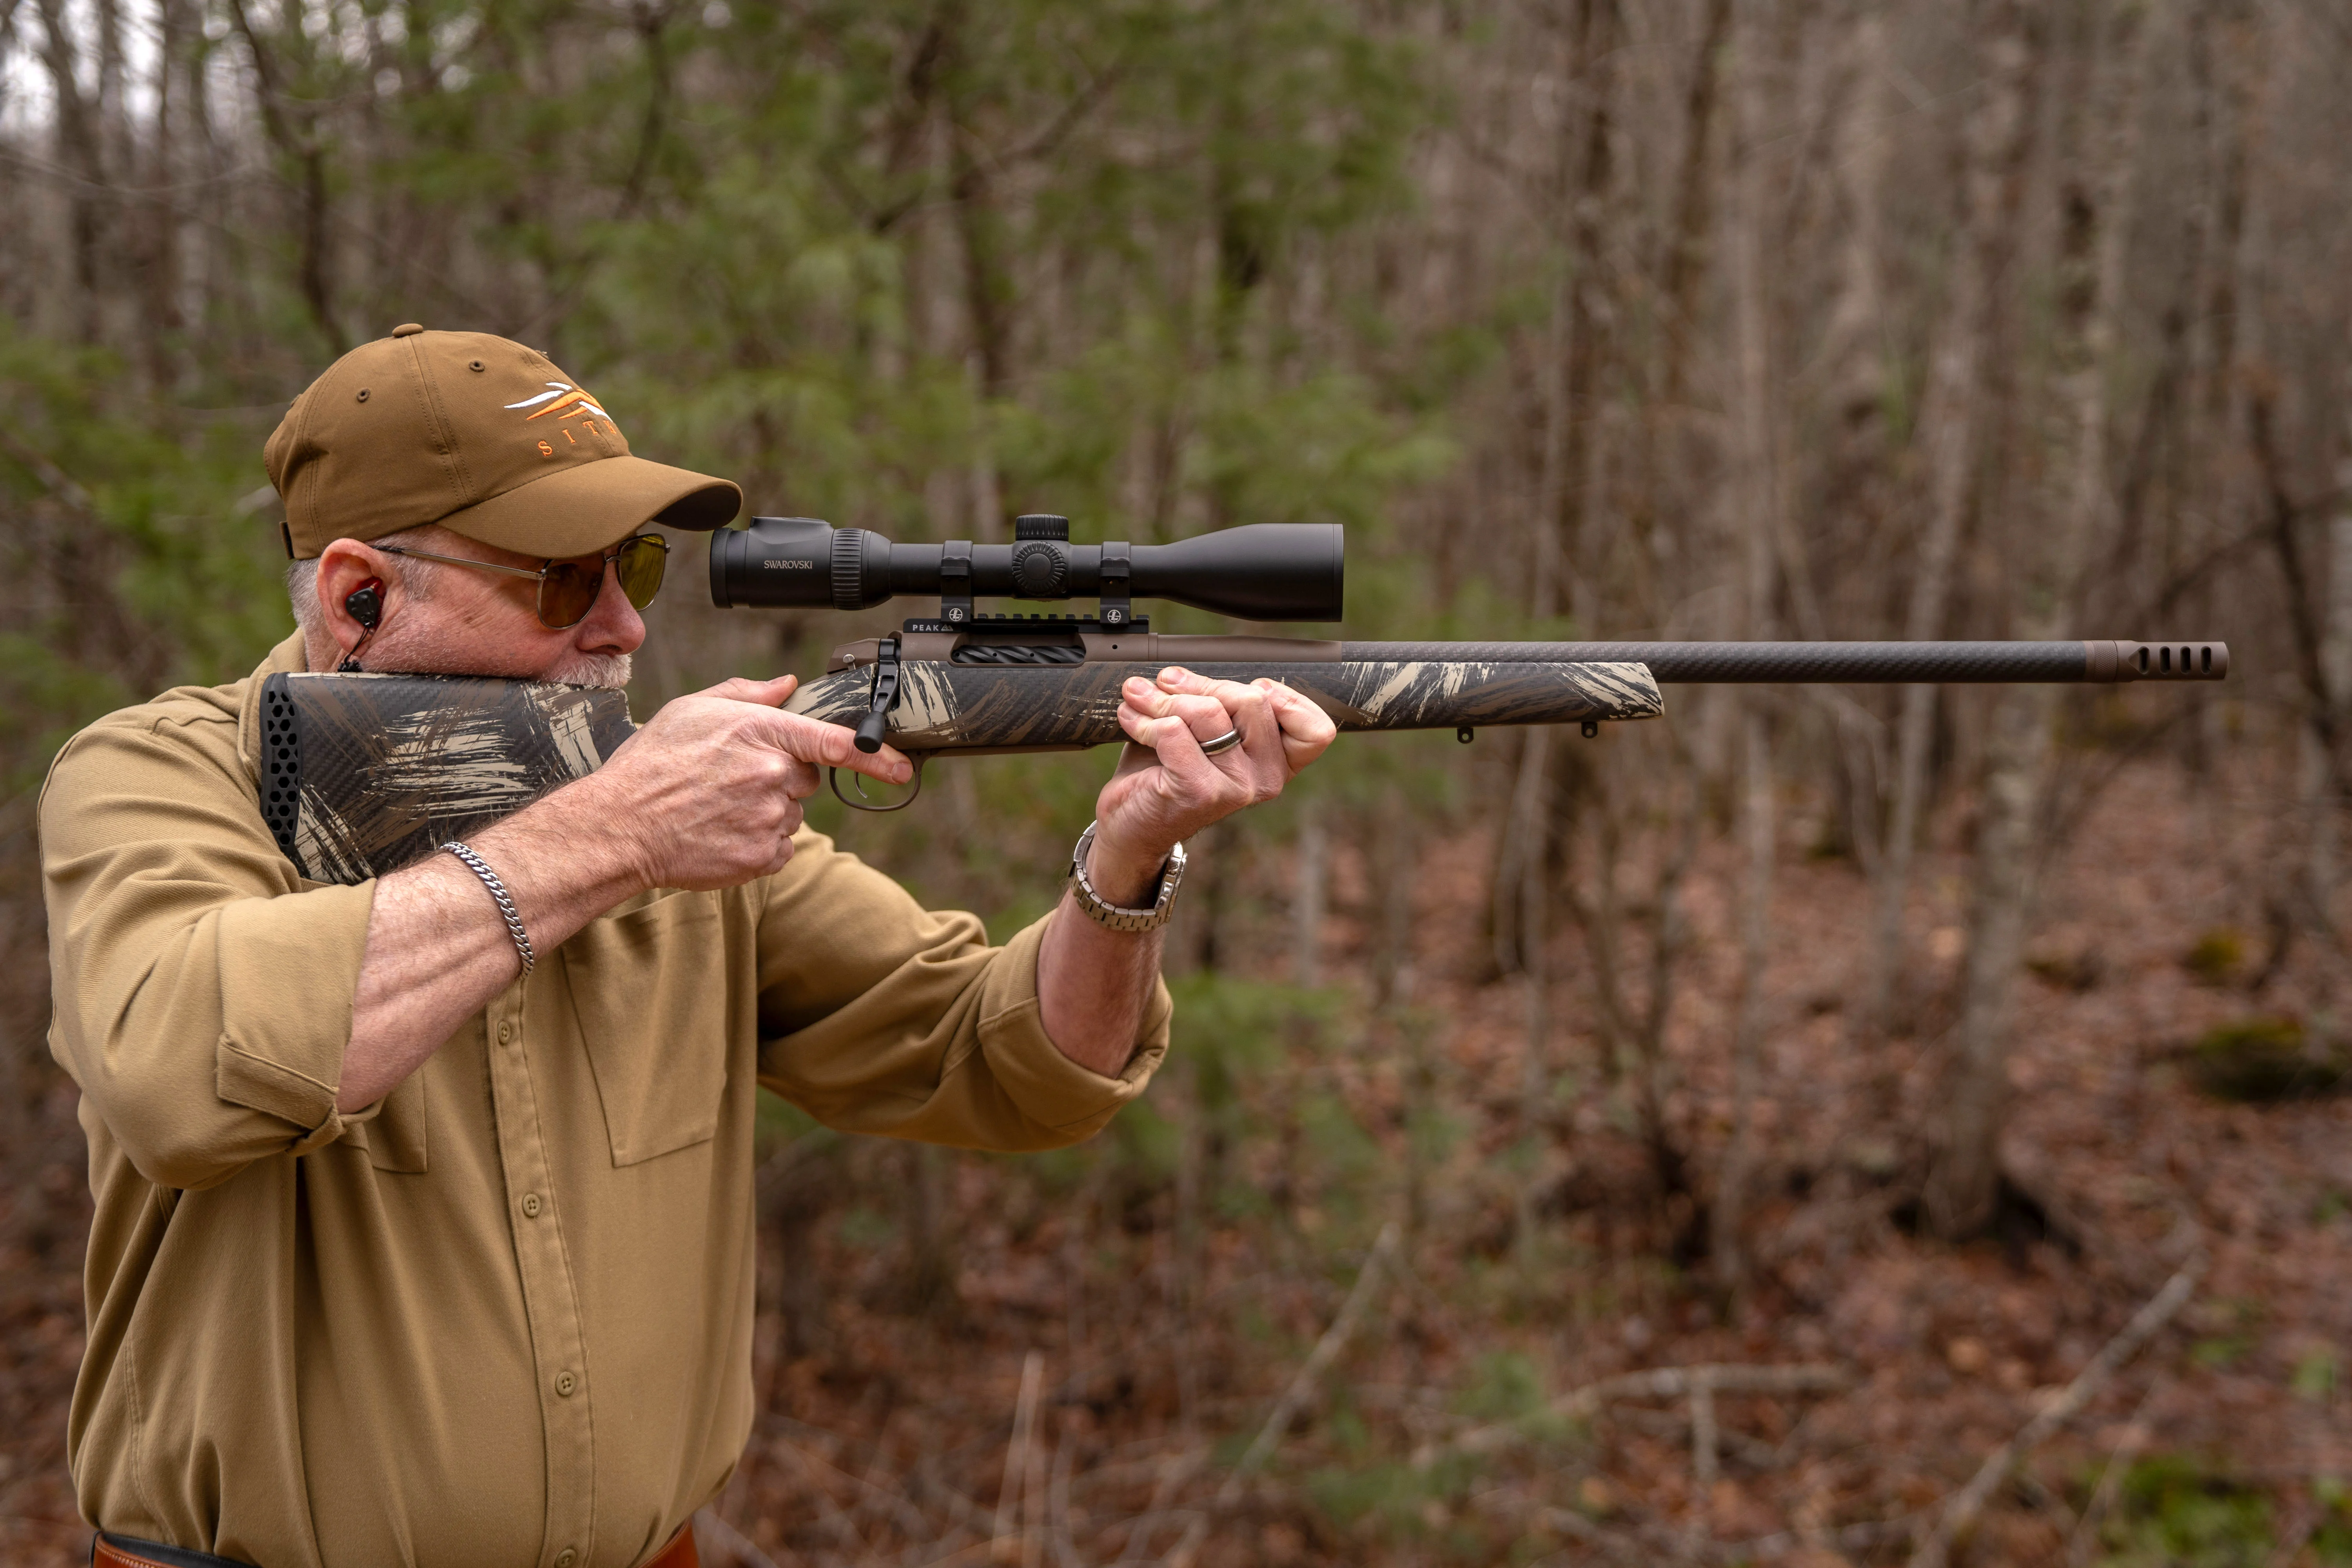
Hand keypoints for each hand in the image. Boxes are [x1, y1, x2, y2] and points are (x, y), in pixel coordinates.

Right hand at [565, 673, 911, 891]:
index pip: (835, 742)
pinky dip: (757, 841)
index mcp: (761, 732)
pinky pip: (778, 846)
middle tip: (729, 780)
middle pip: (805, 779)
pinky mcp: (761, 857)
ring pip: (790, 813)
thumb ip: (748, 694)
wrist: (620, 826)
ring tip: (716, 807)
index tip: (903, 768)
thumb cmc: (652, 764)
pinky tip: (720, 831)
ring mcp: (769, 819)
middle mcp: (772, 775)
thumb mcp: (693, 710)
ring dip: (765, 811)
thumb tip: (788, 684)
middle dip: (778, 778)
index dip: (876, 755)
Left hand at [1090, 666, 1337, 902]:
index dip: (1282, 696)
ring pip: (1210, 711)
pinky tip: (1130, 718)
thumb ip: (1219, 704)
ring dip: (1163, 698)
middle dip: (1202, 684)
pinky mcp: (1200, 792)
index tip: (1237, 689)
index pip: (1315, 729)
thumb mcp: (1205, 734)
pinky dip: (1144, 719)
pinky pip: (1174, 731)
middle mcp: (1266, 779)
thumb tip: (1187, 671)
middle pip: (1254, 701)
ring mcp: (1236, 788)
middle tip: (1166, 683)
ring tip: (1138, 697)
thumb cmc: (1169, 773)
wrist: (1133, 825)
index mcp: (1278, 763)